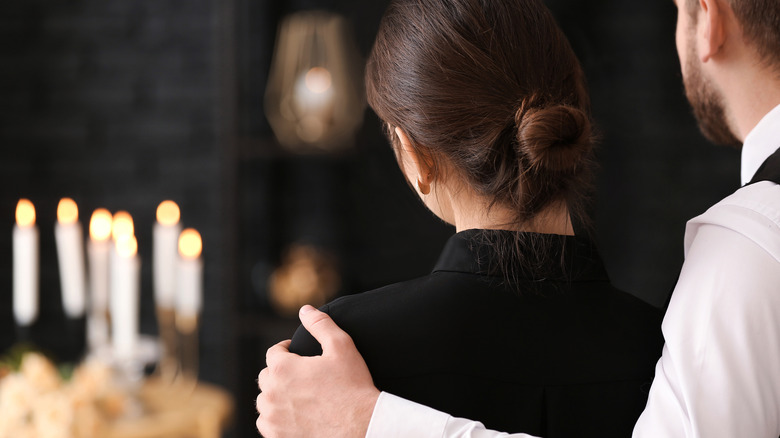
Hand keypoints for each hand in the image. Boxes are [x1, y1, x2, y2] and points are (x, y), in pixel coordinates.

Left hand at [256, 305, 379, 437]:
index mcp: (282, 368)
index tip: (297, 354)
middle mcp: (271, 392)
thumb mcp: (341, 347)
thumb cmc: (353, 387)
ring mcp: (272, 417)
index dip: (286, 350)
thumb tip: (305, 309)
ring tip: (297, 395)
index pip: (273, 352)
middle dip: (280, 372)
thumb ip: (320, 324)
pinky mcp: (276, 436)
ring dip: (276, 396)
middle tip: (301, 375)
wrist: (361, 427)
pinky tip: (293, 415)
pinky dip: (276, 418)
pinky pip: (266, 423)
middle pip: (266, 376)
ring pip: (265, 401)